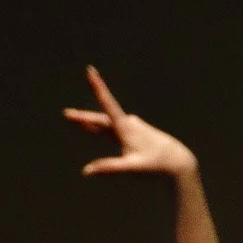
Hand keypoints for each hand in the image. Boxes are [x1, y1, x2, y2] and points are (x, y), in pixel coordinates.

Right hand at [66, 65, 198, 178]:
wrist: (176, 162)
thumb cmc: (155, 165)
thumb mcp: (131, 168)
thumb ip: (109, 168)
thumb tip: (86, 171)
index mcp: (126, 127)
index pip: (108, 103)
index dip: (97, 86)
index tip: (90, 70)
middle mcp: (127, 124)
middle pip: (100, 118)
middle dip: (83, 116)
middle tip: (66, 114)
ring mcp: (130, 128)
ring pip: (104, 123)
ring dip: (88, 122)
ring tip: (73, 118)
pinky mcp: (132, 134)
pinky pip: (110, 129)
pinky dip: (98, 127)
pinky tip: (91, 127)